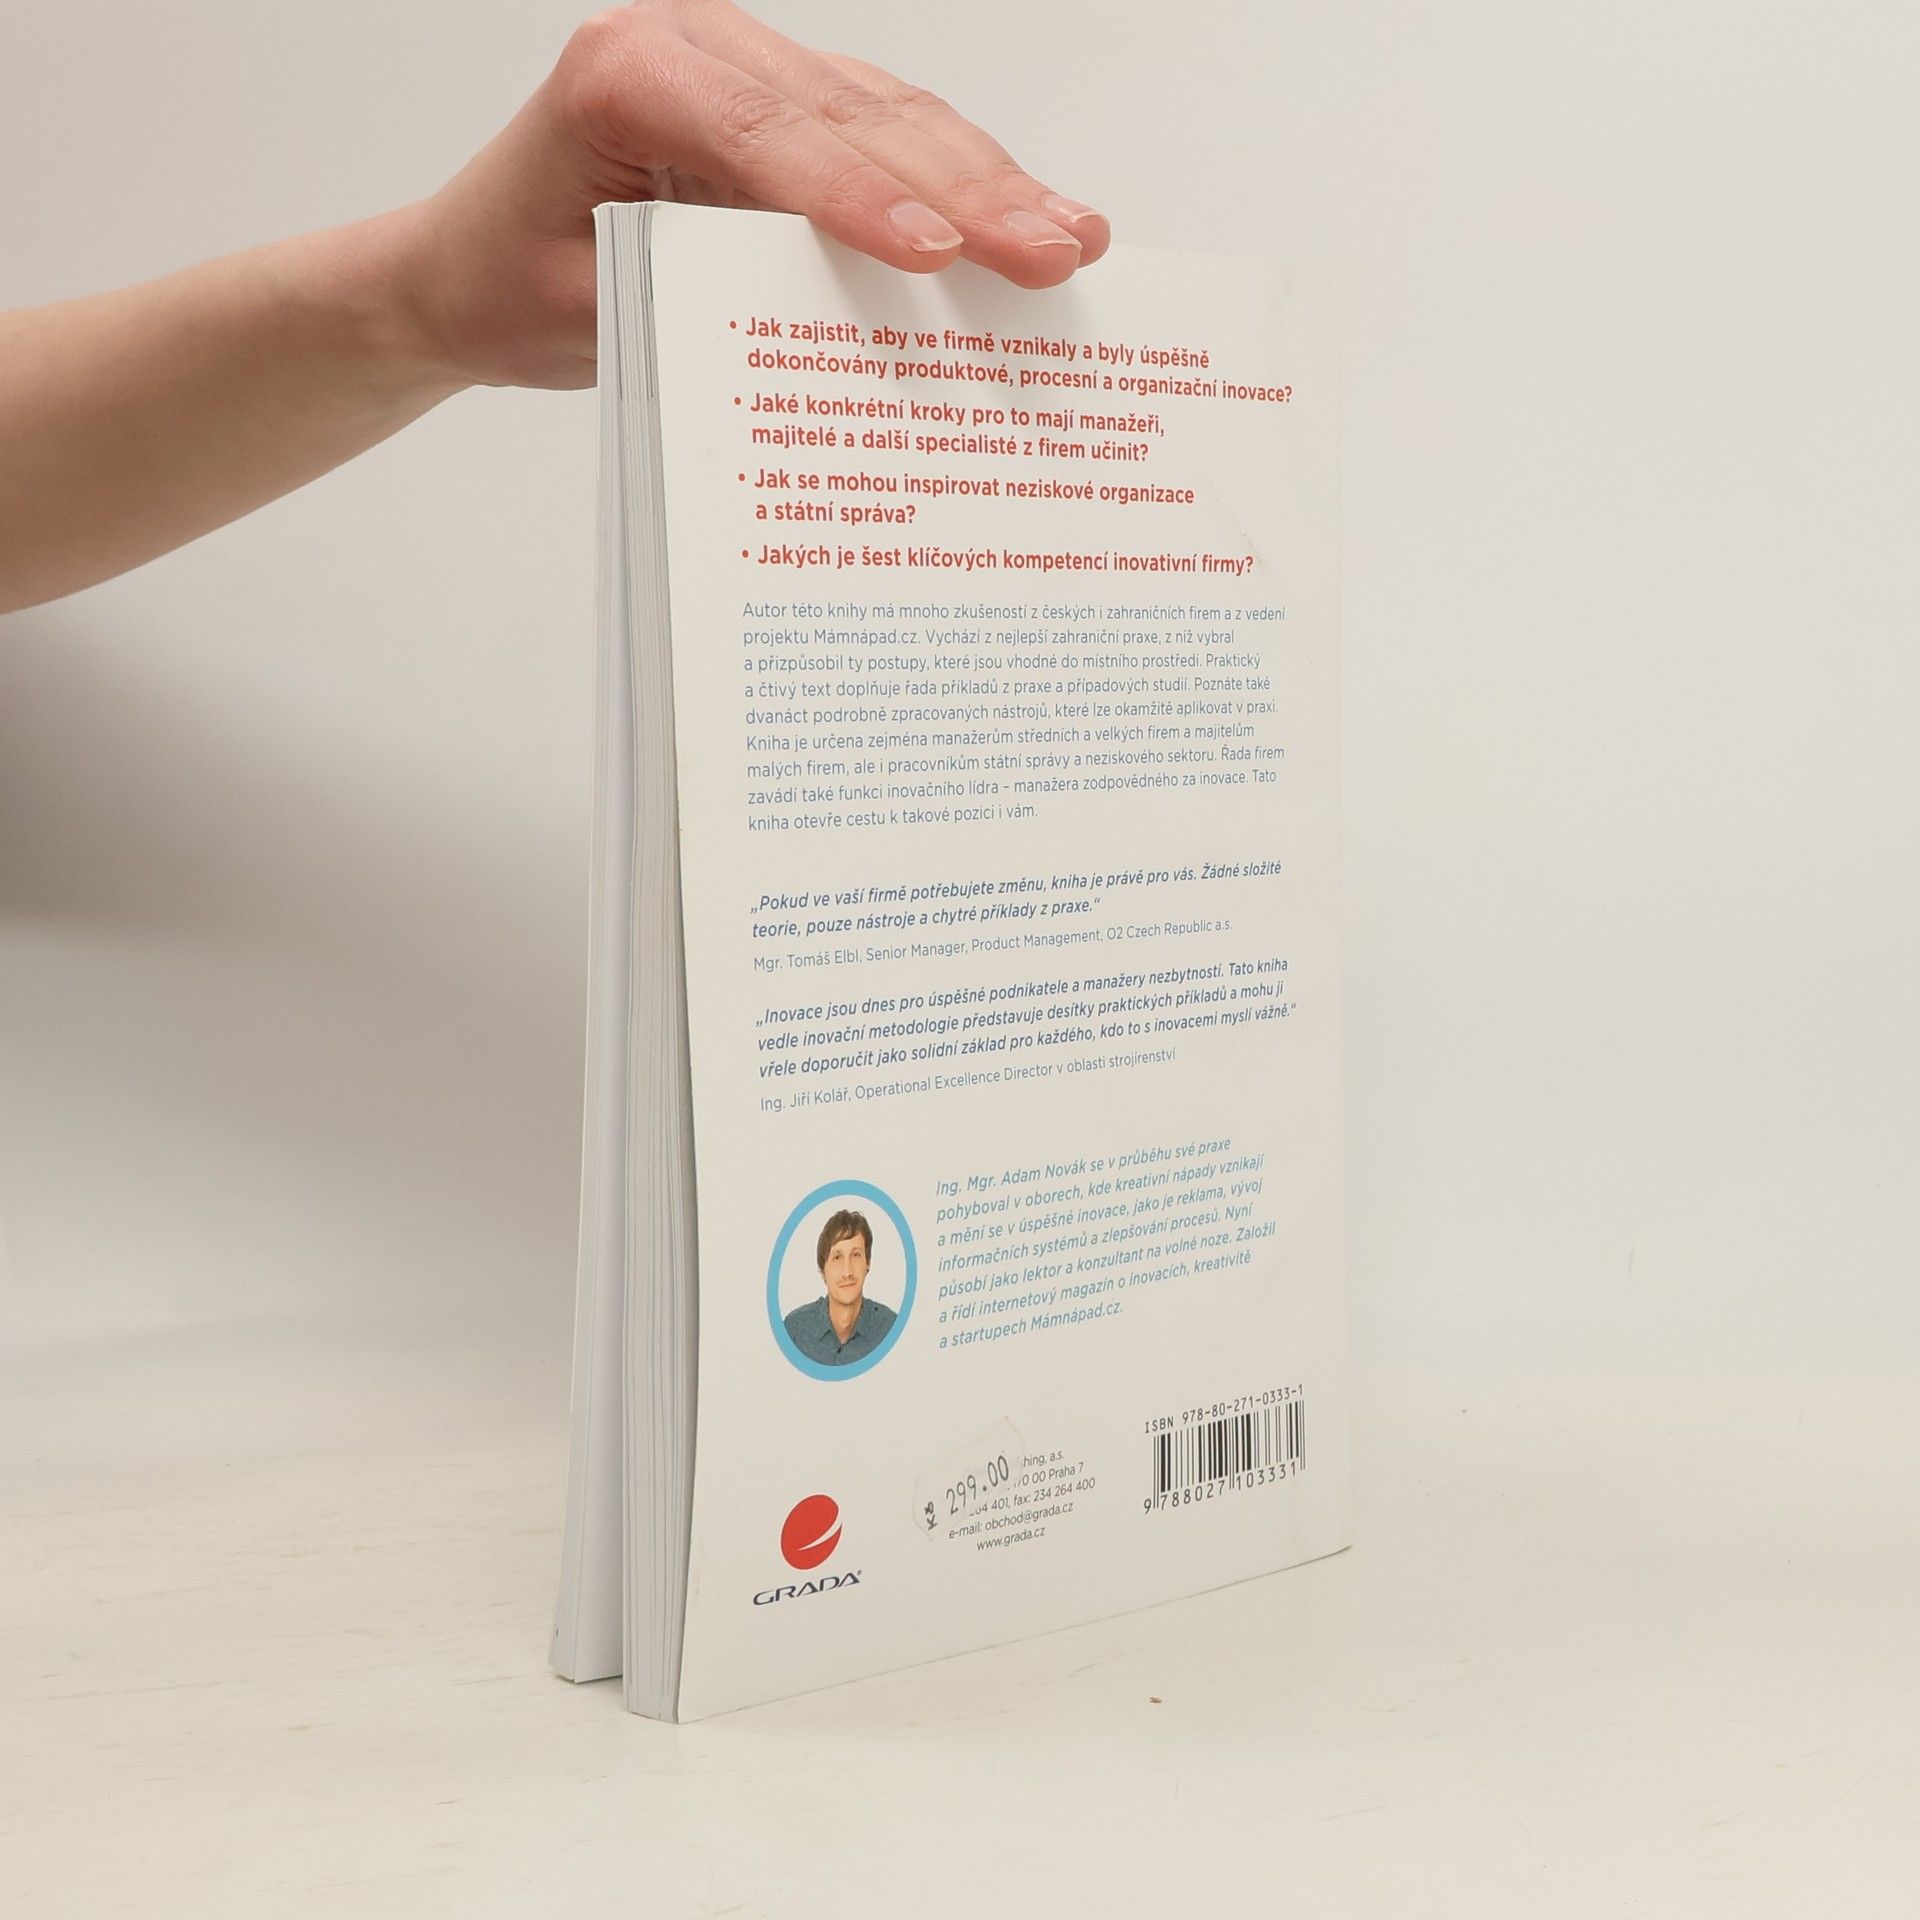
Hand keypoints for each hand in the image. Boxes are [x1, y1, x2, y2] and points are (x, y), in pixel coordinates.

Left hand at [386, 0, 1111, 390]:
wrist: (466, 268)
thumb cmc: (514, 287)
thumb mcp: (597, 311)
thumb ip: (709, 301)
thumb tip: (845, 336)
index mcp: (626, 73)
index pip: (767, 133)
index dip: (862, 196)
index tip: (939, 257)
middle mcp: (694, 43)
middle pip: (854, 113)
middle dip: (964, 190)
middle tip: (1052, 253)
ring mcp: (747, 63)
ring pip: (891, 112)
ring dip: (988, 181)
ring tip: (1071, 240)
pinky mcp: (784, 103)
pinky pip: (886, 132)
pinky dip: (960, 180)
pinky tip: (1031, 215)